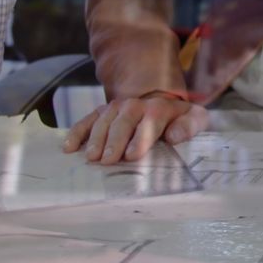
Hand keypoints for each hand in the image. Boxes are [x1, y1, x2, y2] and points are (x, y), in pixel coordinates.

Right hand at [62, 94, 207, 163]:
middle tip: (107, 160)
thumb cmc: (178, 118)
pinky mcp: (101, 112)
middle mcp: (135, 105)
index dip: (141, 138)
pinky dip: (77, 133)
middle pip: (123, 122)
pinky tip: (69, 148)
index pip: (150, 122)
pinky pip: (87, 120)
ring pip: (104, 121)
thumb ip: (189, 126)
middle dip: (115, 141)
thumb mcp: (193, 119)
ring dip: (96, 138)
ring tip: (91, 157)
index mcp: (159, 108)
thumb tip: (174, 136)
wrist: (160, 102)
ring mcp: (115, 107)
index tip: (132, 155)